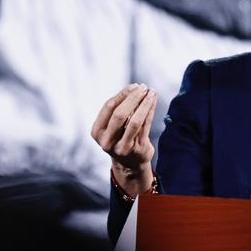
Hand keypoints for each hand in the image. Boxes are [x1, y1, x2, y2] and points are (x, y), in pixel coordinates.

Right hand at [91, 82, 157, 197]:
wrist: (129, 164)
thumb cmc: (120, 138)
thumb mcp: (111, 126)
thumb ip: (117, 109)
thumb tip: (134, 88)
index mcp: (97, 132)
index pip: (108, 107)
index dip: (122, 94)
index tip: (133, 86)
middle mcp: (107, 141)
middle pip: (120, 114)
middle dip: (133, 98)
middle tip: (143, 88)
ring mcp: (123, 147)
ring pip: (135, 120)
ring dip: (144, 104)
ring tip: (151, 92)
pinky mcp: (138, 149)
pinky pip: (146, 126)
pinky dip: (150, 111)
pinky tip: (153, 102)